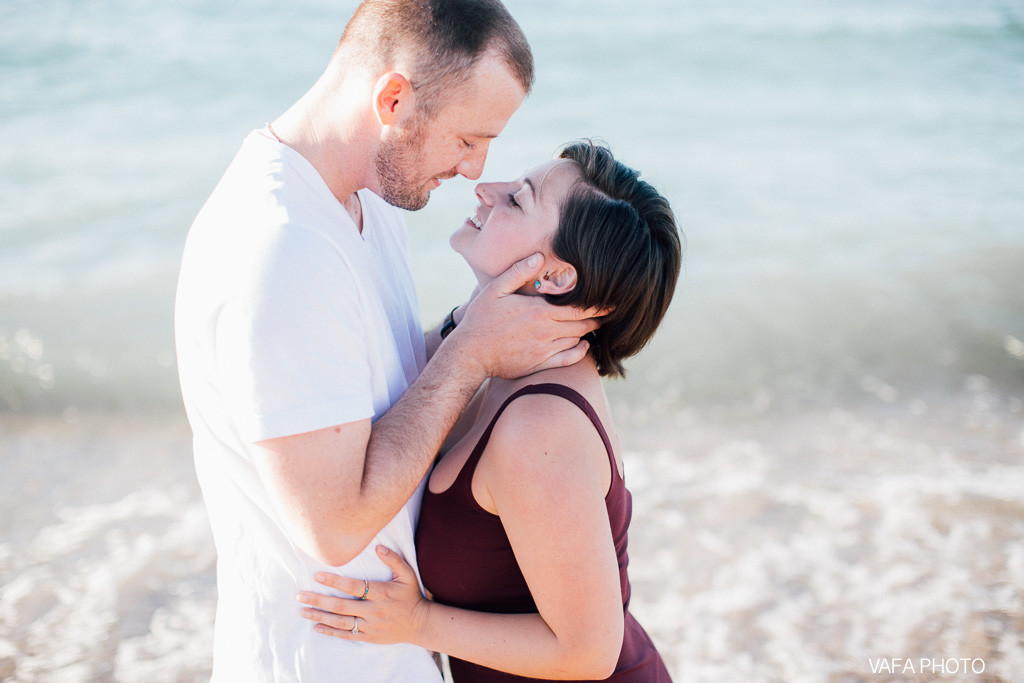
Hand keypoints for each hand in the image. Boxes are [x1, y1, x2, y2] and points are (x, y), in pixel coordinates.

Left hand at [297, 546, 428, 644]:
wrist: (420, 624)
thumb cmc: (411, 596)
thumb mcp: (407, 574)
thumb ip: (393, 559)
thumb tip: (378, 547)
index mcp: (381, 593)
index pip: (354, 586)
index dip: (334, 581)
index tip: (317, 575)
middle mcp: (374, 610)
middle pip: (341, 606)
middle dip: (319, 600)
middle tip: (300, 596)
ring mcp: (370, 625)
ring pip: (341, 622)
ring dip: (320, 616)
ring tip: (303, 611)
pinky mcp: (369, 636)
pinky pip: (347, 635)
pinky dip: (331, 632)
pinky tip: (317, 627)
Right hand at [453, 253, 608, 377]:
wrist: (470, 354)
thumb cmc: (480, 319)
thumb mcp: (495, 290)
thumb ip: (518, 272)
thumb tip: (539, 256)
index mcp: (539, 311)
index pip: (578, 307)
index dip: (597, 304)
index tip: (611, 300)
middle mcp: (546, 331)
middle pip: (582, 324)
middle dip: (599, 317)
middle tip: (612, 311)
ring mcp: (544, 349)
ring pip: (577, 340)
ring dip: (588, 332)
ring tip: (598, 324)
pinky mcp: (539, 364)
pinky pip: (568, 359)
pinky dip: (580, 352)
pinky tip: (583, 346)